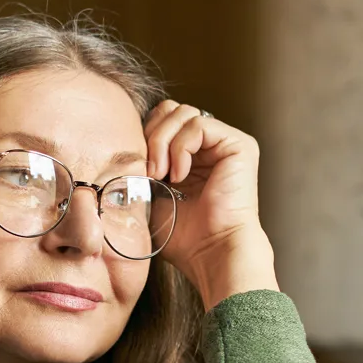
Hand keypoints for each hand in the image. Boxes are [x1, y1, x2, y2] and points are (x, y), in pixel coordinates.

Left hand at [143, 100, 277, 309]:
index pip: (162, 120)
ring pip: (183, 113)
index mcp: (192, 154)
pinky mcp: (239, 144)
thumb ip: (145, 164)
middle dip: (153, 136)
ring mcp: (226, 143)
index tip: (139, 169)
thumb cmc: (184, 235)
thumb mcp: (153, 192)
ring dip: (163, 144)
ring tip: (163, 176)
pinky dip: (181, 148)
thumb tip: (123, 146)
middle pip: (172, 110)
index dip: (145, 136)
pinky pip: (199, 125)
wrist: (210, 252)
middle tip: (150, 172)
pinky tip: (180, 176)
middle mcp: (211, 145)